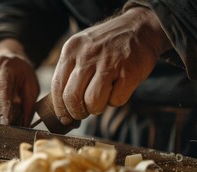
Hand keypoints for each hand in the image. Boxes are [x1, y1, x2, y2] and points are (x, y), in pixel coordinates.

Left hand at [51, 7, 171, 124]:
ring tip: (101, 101)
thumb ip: (69, 74)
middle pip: (72, 97)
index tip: (64, 118)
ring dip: (96, 109)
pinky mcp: (129, 71)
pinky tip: (117, 90)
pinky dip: (115, 101)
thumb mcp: (81, 50)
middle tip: (83, 113)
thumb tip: (63, 111)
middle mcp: (87, 55)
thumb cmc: (105, 47)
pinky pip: (115, 100)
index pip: (57, 86)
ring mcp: (109, 62)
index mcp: (71, 50)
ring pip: (93, 102)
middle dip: (77, 112)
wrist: (139, 28)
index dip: (60, 108)